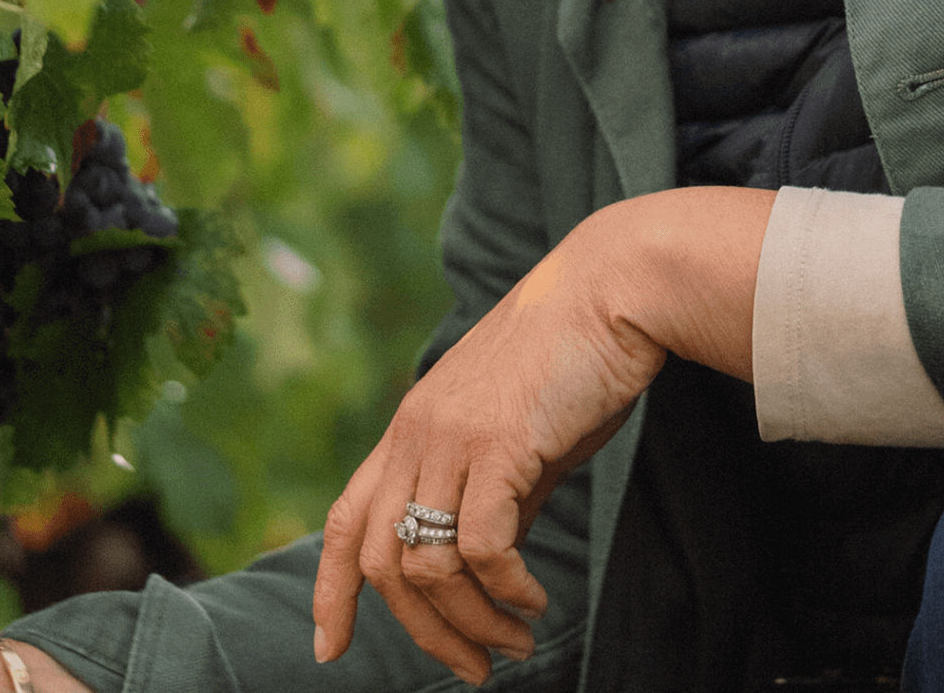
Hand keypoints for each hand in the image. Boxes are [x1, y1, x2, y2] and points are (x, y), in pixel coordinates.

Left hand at [311, 189, 772, 685]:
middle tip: (476, 668)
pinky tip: (536, 601)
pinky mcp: (498, 441)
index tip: (330, 648)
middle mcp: (416, 432)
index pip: (346, 518)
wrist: (613, 289)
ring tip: (517, 643)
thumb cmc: (576, 358)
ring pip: (427, 563)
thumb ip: (493, 490)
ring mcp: (452, 435)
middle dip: (423, 632)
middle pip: (381, 560)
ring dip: (471, 622)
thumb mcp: (518, 434)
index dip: (330, 590)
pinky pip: (482, 545)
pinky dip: (506, 589)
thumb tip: (486, 562)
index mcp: (412, 427)